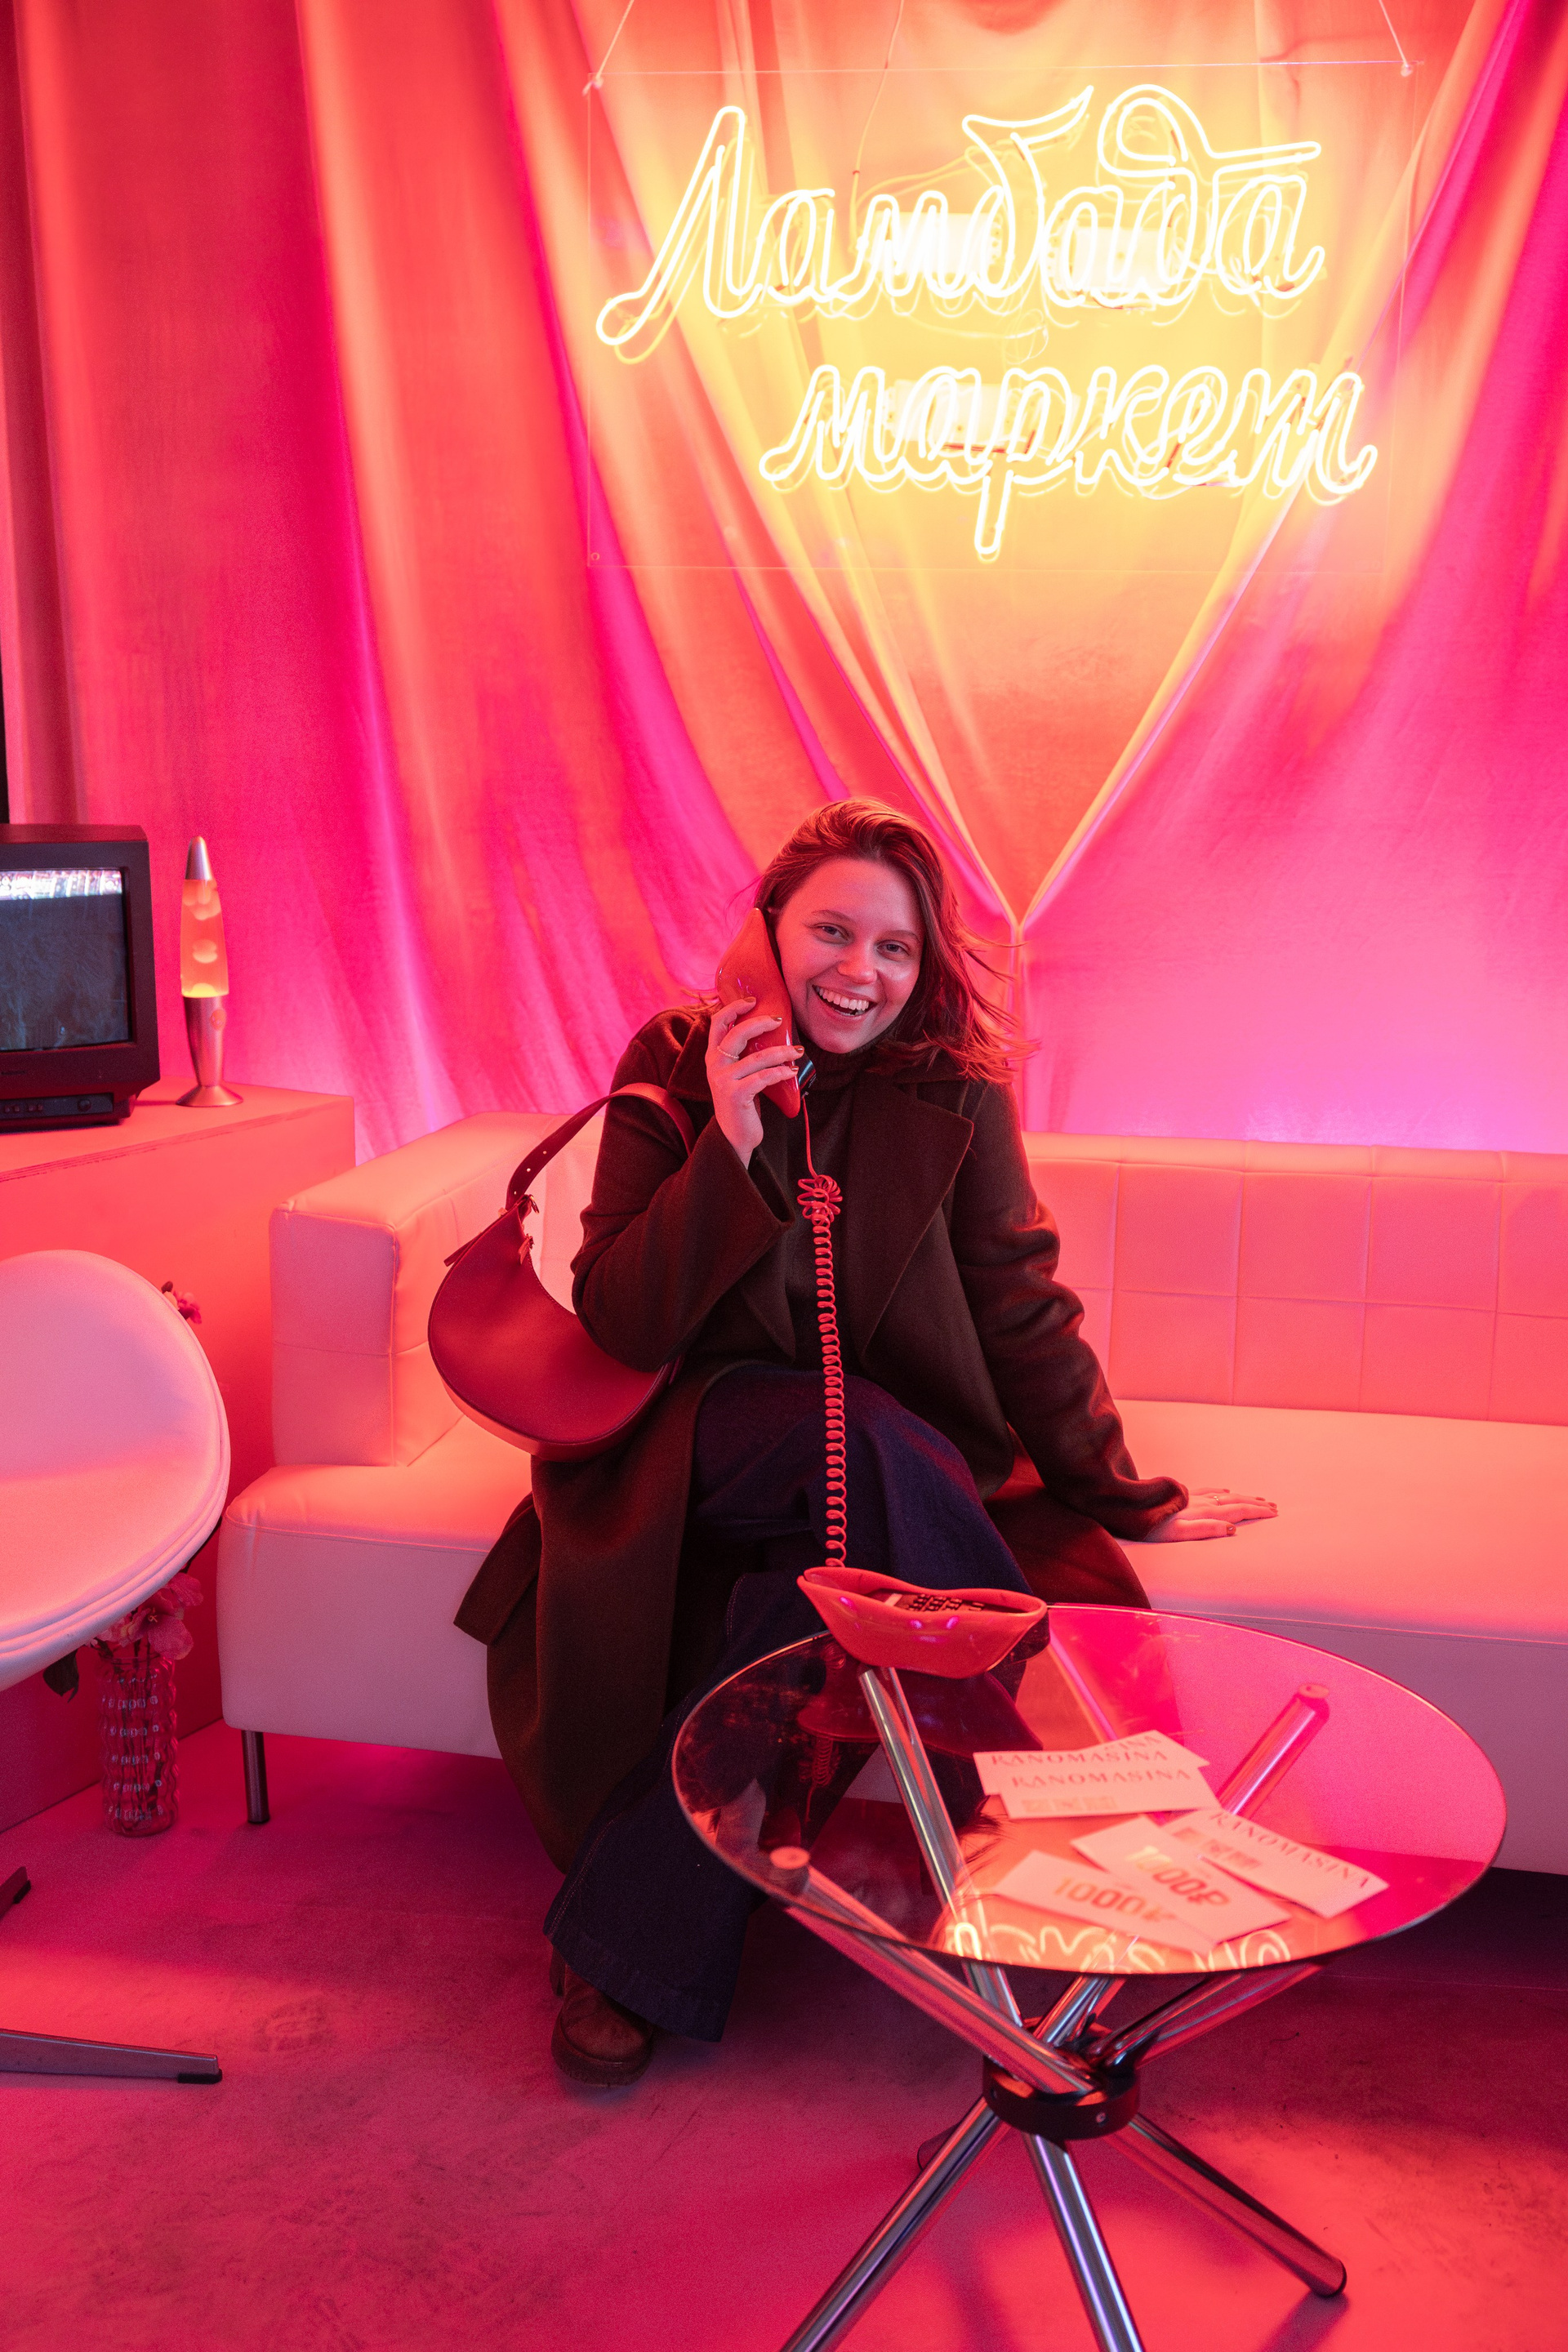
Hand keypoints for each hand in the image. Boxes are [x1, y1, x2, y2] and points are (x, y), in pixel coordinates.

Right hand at [706, 997, 801, 1165]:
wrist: (735, 1136)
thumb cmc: (742, 1102)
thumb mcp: (738, 1074)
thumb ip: (745, 1055)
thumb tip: (772, 1030)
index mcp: (714, 1056)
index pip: (717, 1024)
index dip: (732, 1008)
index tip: (752, 1001)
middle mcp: (714, 1066)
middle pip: (736, 1034)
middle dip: (760, 1023)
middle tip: (780, 1020)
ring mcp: (723, 1080)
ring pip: (756, 1058)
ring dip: (782, 1052)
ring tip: (798, 1051)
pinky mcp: (735, 1095)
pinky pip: (762, 1078)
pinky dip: (780, 1072)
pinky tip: (791, 1071)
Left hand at [1143, 1489, 1277, 1541]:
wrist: (1127, 1508)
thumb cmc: (1151, 1526)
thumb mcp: (1178, 1533)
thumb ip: (1205, 1529)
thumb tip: (1232, 1530)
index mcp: (1204, 1513)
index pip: (1237, 1512)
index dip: (1257, 1512)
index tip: (1274, 1513)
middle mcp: (1201, 1502)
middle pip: (1235, 1501)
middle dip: (1256, 1504)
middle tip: (1274, 1506)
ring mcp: (1192, 1497)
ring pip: (1224, 1495)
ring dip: (1243, 1497)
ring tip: (1257, 1498)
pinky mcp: (1181, 1494)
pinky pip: (1208, 1490)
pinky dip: (1222, 1491)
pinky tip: (1225, 1490)